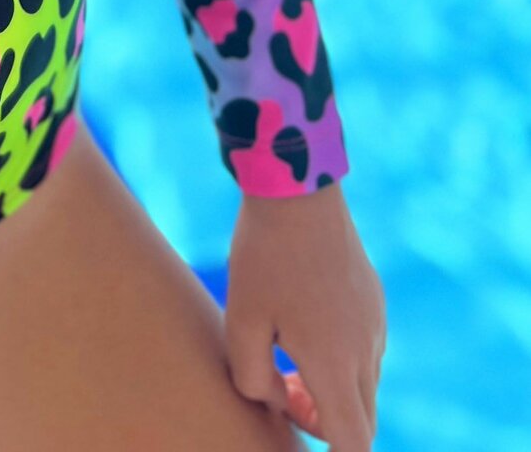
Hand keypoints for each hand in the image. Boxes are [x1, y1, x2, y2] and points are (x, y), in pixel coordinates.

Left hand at [224, 182, 385, 450]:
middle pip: (362, 419)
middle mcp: (366, 349)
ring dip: (332, 388)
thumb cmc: (263, 255)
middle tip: (283, 388)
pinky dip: (341, 358)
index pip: (353, 441)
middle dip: (326, 422)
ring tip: (285, 351)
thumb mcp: (240, 319)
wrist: (298, 189)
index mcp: (334, 363)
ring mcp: (376, 323)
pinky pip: (365, 349)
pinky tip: (303, 320)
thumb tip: (275, 400)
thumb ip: (252, 377)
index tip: (303, 434)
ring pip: (364, 384)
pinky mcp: (374, 300)